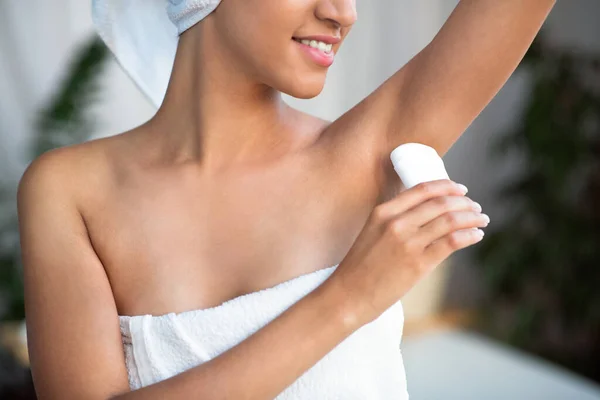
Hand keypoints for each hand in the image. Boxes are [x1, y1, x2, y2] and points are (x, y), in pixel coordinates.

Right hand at [328, 179, 487, 325]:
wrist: (348, 295)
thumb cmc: (360, 267)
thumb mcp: (372, 232)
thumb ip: (394, 219)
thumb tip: (426, 213)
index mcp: (383, 211)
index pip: (423, 190)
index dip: (447, 186)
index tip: (461, 189)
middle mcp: (397, 223)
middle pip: (441, 203)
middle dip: (464, 202)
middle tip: (475, 207)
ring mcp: (408, 243)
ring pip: (450, 220)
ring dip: (472, 217)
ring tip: (481, 219)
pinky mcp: (418, 264)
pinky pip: (452, 242)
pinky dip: (470, 235)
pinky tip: (476, 235)